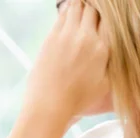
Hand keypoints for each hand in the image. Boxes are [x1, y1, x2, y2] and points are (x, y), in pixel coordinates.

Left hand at [23, 0, 109, 123]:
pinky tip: (67, 10)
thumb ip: (110, 64)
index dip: (104, 19)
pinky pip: (62, 15)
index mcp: (103, 48)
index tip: (101, 21)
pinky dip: (66, 10)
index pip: (110, 21)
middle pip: (94, 10)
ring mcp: (67, 36)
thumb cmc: (76, 101)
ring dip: (80, 6)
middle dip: (93, 10)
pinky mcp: (51, 38)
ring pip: (78, 8)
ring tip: (80, 9)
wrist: (48, 106)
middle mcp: (87, 38)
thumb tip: (108, 54)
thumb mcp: (104, 84)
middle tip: (90, 14)